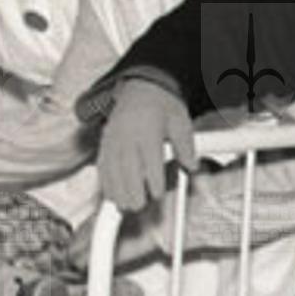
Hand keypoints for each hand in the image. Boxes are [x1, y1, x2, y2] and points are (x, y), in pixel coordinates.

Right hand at [96, 76, 196, 212]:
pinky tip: (111, 194)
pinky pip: (102, 165)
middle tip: (137, 206)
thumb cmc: (162, 107)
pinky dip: (105, 181)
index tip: (156, 193)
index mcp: (147, 128)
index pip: (149, 157)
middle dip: (130, 189)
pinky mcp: (104, 143)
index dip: (152, 178)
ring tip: (124, 205)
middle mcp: (126, 134)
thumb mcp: (181, 121)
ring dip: (116, 189)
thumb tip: (192, 165)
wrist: (141, 89)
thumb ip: (187, 145)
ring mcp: (112, 138)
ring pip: (111, 167)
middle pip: (126, 165)